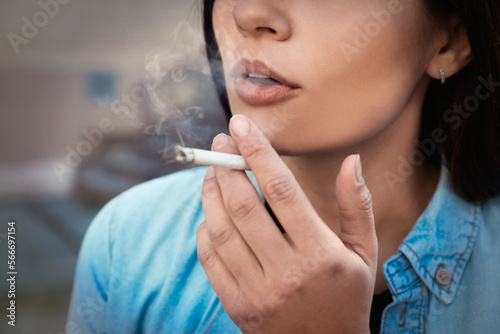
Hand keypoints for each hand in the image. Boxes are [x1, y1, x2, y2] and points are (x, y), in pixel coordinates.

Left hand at [197, 114, 377, 333]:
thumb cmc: (346, 296)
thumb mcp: (364, 252)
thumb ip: (357, 206)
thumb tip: (351, 162)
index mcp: (319, 252)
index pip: (281, 189)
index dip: (258, 152)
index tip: (241, 125)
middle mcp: (286, 270)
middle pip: (244, 205)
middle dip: (226, 166)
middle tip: (220, 143)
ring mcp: (257, 290)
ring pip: (221, 229)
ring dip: (210, 193)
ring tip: (211, 172)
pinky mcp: (237, 305)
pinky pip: (210, 259)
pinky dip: (205, 228)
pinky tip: (210, 212)